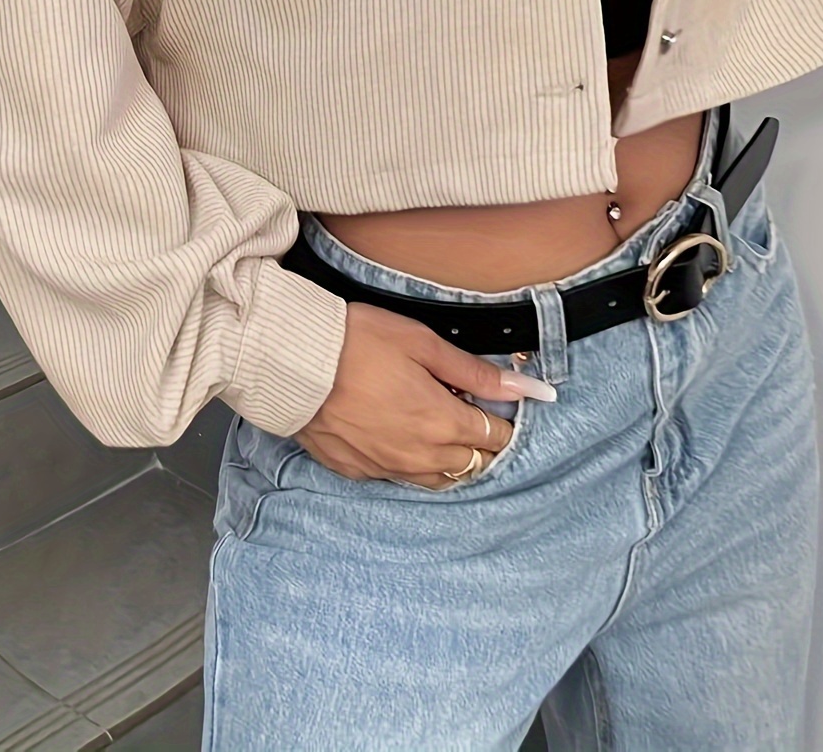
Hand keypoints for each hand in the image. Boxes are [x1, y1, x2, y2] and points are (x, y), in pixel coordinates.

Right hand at [295, 301, 553, 488]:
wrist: (295, 364)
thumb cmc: (360, 343)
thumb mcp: (424, 344)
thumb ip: (475, 372)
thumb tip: (527, 389)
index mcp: (442, 423)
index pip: (495, 438)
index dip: (506, 422)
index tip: (505, 406)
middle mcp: (419, 456)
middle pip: (472, 465)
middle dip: (484, 444)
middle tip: (479, 416)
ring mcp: (387, 469)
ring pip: (439, 480)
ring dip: (453, 460)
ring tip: (448, 431)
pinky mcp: (359, 472)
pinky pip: (400, 478)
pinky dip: (414, 464)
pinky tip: (406, 439)